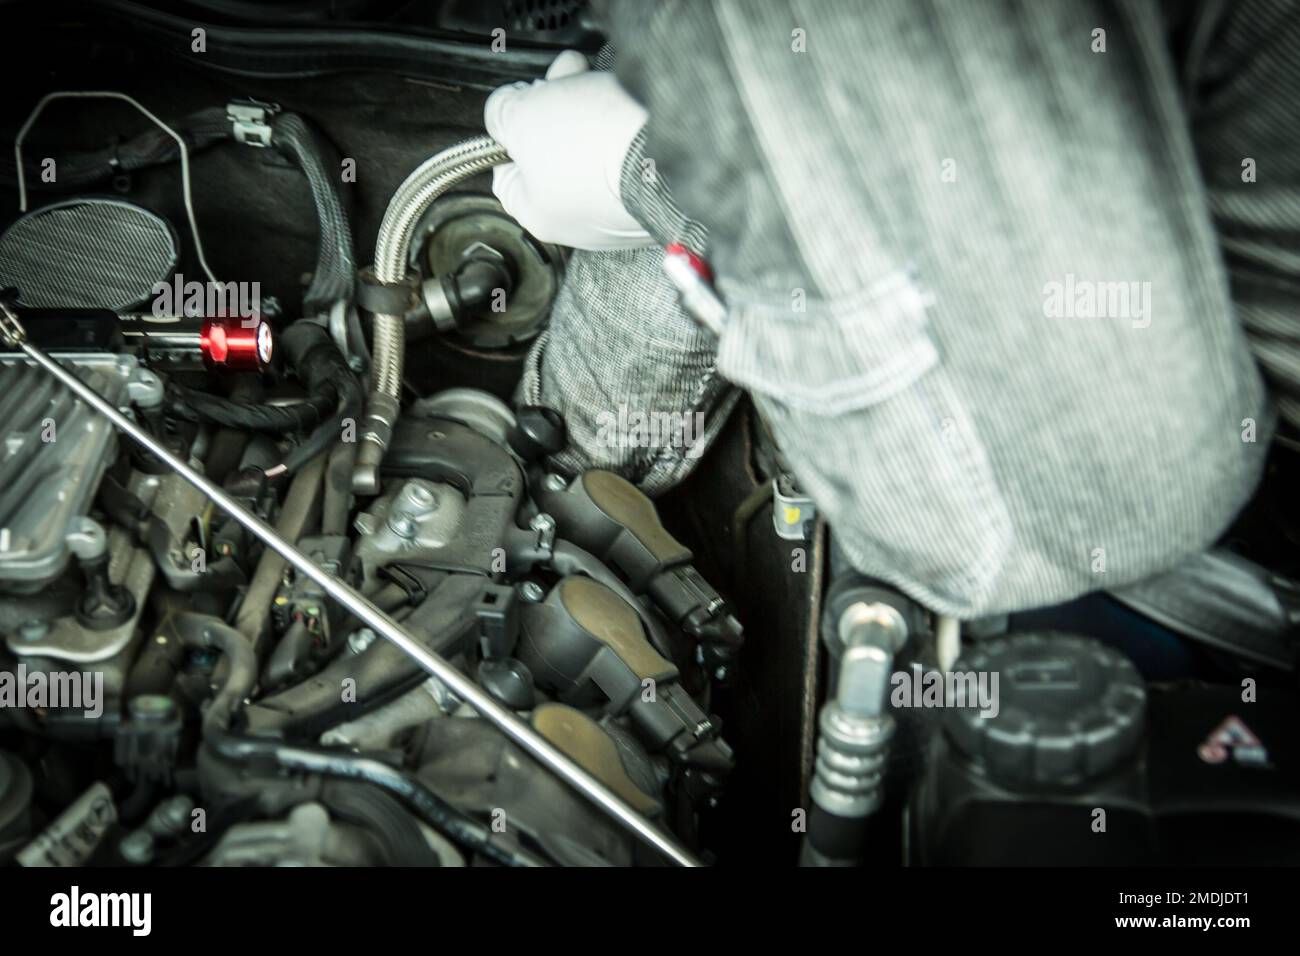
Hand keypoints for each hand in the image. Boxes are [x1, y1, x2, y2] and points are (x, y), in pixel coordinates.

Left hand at [485, 50, 653, 250]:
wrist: (670, 146)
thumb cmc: (593, 145)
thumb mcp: (520, 116)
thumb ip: (502, 113)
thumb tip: (505, 111)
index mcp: (540, 217)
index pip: (507, 174)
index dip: (511, 131)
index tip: (521, 105)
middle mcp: (584, 226)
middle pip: (555, 158)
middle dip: (557, 112)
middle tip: (564, 83)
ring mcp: (625, 213)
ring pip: (596, 154)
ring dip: (594, 116)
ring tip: (603, 91)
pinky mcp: (660, 197)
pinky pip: (633, 158)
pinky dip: (629, 130)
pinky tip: (631, 111)